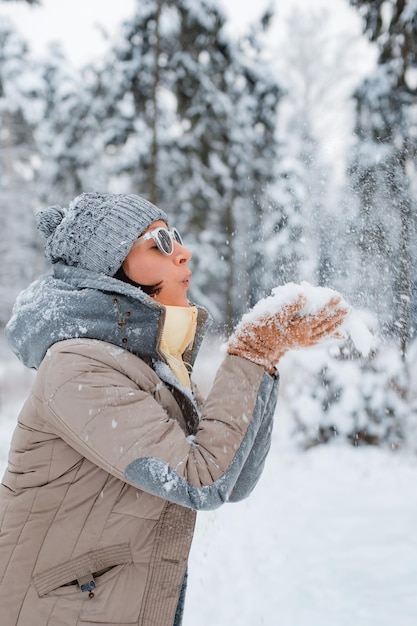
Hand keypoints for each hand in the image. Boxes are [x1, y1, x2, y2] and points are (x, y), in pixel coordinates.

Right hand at [227, 294, 347, 373]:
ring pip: (325, 333)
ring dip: (337, 325)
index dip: (329, 305)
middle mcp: (305, 337)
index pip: (318, 315)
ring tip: (346, 317)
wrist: (255, 346)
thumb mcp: (273, 313)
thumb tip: (305, 293)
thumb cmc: (262, 327)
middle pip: (326, 325)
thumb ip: (290, 304)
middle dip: (337, 316)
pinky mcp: (302, 344)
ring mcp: (304, 342)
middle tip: (348, 307)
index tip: (338, 296)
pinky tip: (339, 334)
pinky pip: (321, 339)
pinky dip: (331, 335)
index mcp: (299, 329)